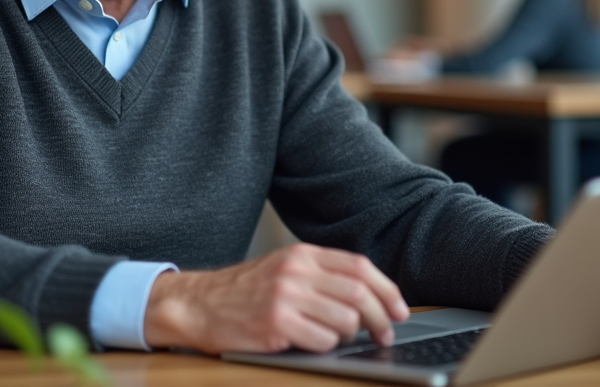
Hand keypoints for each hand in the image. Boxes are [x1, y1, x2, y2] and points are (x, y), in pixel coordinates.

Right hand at [143, 243, 409, 353]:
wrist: (199, 304)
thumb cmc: (245, 292)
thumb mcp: (284, 269)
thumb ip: (321, 274)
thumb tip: (369, 295)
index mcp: (302, 254)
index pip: (359, 267)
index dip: (387, 289)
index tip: (399, 309)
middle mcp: (296, 271)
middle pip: (359, 293)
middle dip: (380, 317)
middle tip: (385, 333)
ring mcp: (286, 297)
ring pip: (345, 319)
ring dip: (350, 334)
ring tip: (337, 337)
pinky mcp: (276, 325)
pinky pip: (322, 340)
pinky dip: (326, 346)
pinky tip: (311, 342)